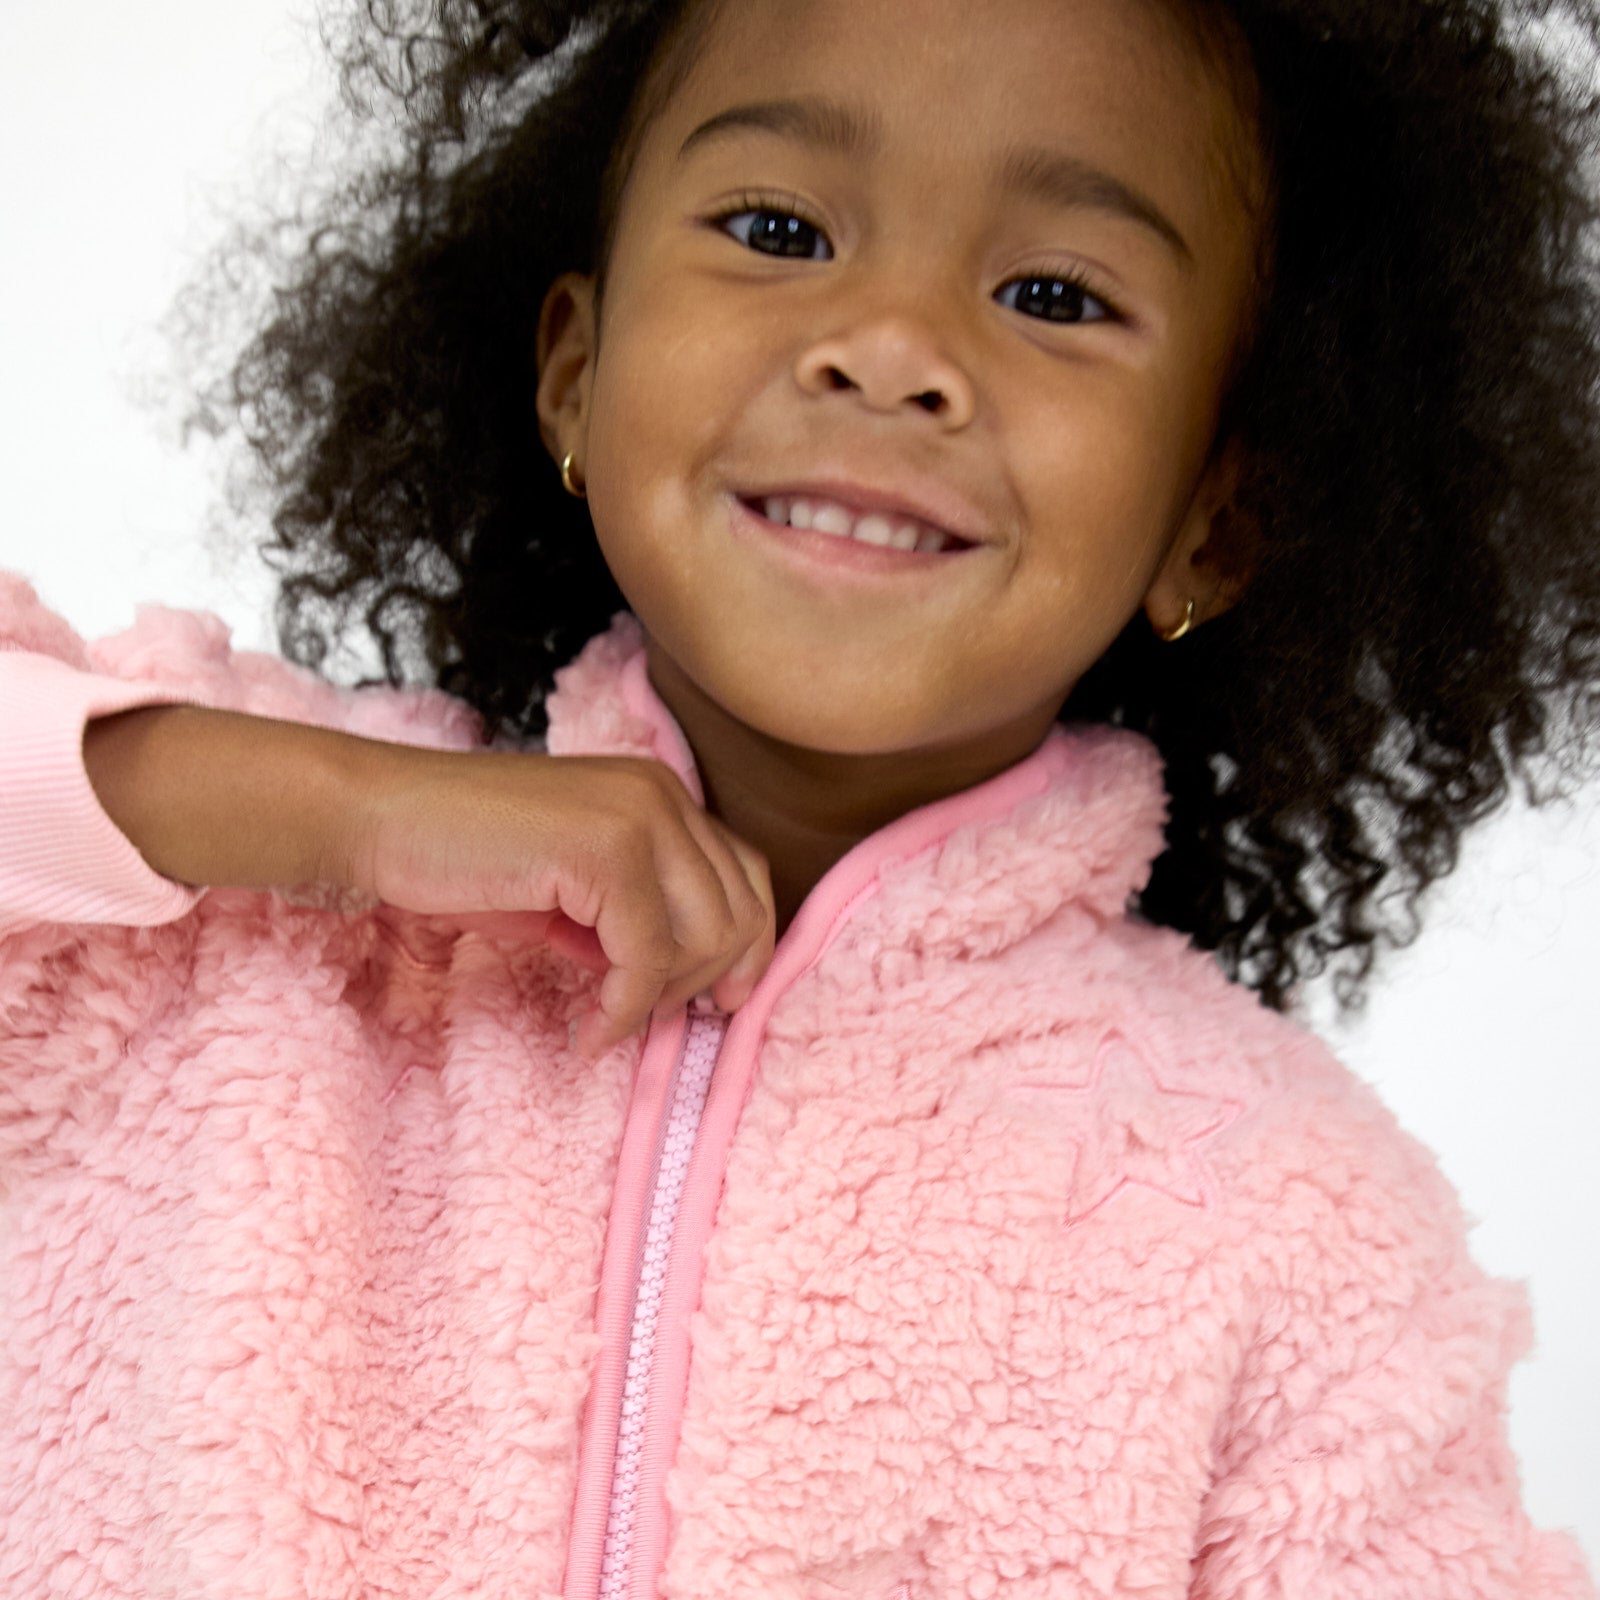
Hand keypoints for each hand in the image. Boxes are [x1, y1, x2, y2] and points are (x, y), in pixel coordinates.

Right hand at [85, 707, 774, 1059]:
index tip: (722, 1004)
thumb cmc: (467, 858)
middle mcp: (662, 794)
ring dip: (662, 998)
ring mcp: (637, 816)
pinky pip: (646, 956)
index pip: (747, 873)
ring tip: (609, 1019)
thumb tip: (688, 981)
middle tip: (650, 1020)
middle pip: (738, 909)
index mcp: (661, 793)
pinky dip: (624, 1010)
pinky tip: (589, 1034)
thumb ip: (636, 914)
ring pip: (704, 936)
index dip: (749, 946)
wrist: (381, 821)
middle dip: (704, 982)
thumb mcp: (573, 889)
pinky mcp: (603, 851)